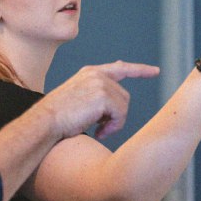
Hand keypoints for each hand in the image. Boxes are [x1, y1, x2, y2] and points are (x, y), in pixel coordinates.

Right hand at [38, 61, 158, 139]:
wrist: (46, 121)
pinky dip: (113, 127)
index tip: (154, 71)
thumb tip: (116, 104)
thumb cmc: (59, 116)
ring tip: (99, 131)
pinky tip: (99, 132)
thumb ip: (97, 94)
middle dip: (117, 115)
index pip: (121, 68)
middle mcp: (96, 74)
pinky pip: (120, 114)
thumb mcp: (79, 98)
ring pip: (123, 106)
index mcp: (90, 73)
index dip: (139, 70)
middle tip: (103, 129)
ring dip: (114, 123)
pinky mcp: (103, 96)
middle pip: (124, 96)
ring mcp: (100, 84)